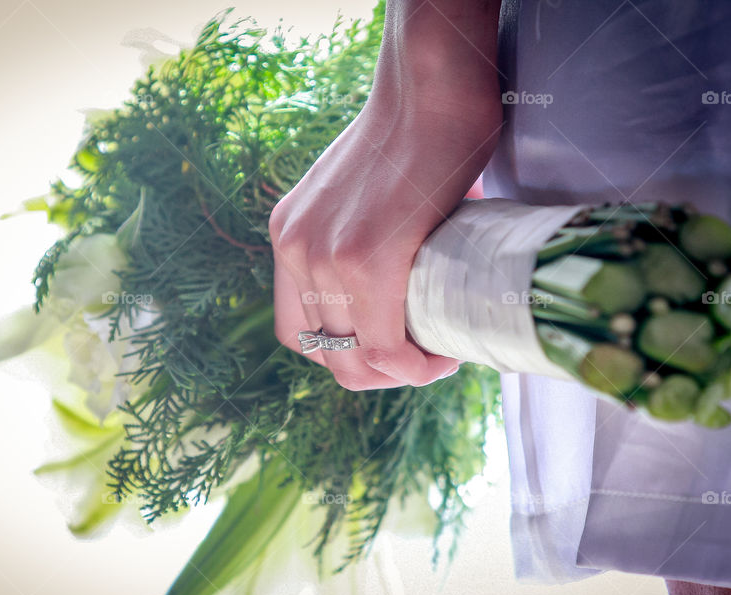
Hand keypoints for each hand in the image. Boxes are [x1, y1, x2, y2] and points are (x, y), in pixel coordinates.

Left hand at [269, 0, 502, 389]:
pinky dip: (415, 364)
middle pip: (322, 354)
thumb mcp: (360, 194)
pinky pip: (386, 345)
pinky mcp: (367, 261)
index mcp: (288, 235)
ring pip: (353, 361)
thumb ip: (361, 236)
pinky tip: (443, 357)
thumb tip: (407, 276)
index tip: (391, 347)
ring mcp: (326, 258)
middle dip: (372, 374)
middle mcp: (294, 250)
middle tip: (419, 361)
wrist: (430, 85)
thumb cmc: (413, 131)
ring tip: (436, 360)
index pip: (297, 330)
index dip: (343, 354)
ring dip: (397, 375)